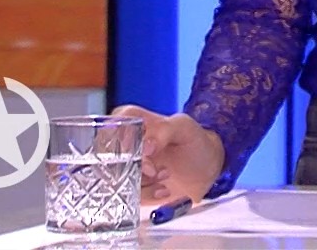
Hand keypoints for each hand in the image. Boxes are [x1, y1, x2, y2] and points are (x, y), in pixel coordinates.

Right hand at [111, 104, 225, 209]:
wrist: (206, 169)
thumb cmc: (194, 141)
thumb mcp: (184, 128)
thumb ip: (165, 130)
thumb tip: (145, 146)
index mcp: (134, 122)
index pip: (114, 126)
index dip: (123, 140)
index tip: (142, 150)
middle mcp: (125, 146)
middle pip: (110, 156)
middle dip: (133, 166)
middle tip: (154, 169)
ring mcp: (126, 168)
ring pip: (116, 178)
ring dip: (141, 181)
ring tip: (165, 175)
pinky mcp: (131, 188)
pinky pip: (127, 195)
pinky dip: (146, 194)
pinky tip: (163, 189)